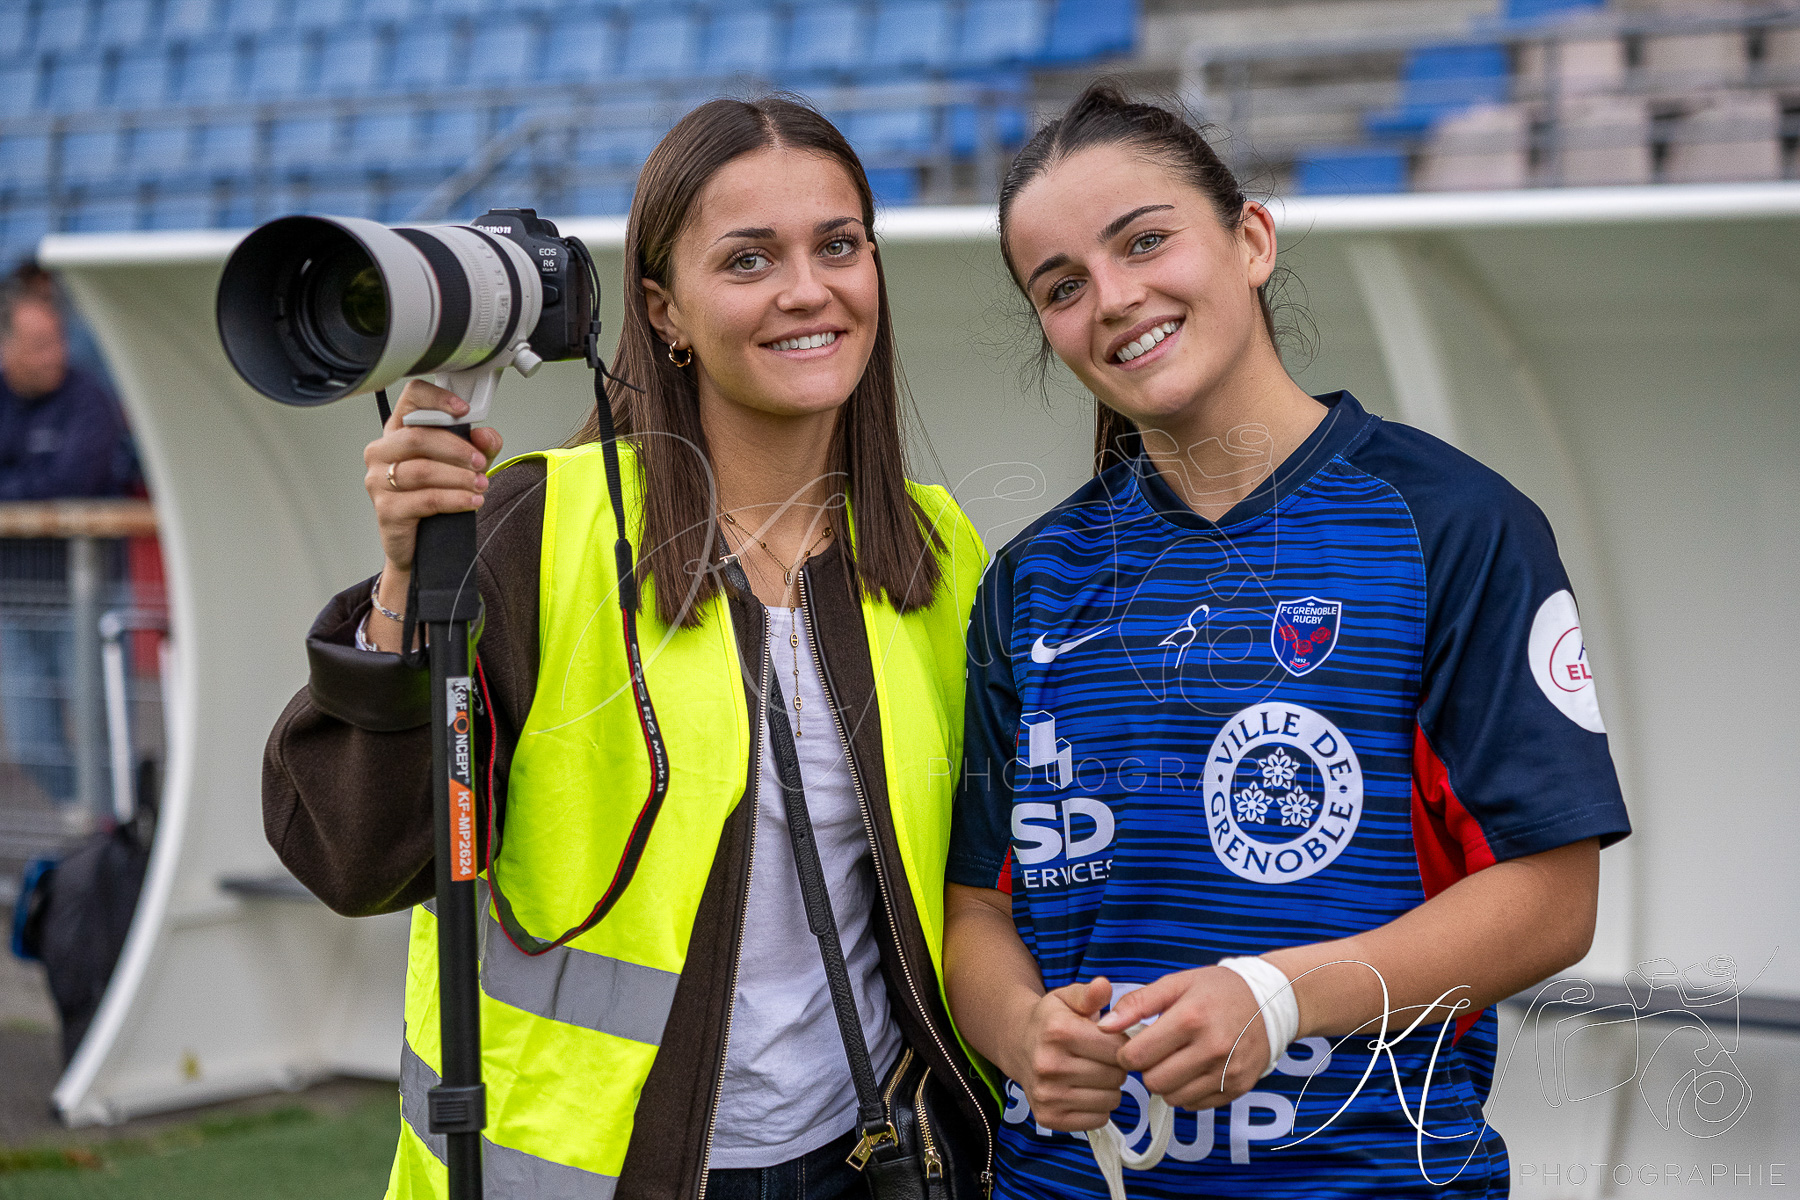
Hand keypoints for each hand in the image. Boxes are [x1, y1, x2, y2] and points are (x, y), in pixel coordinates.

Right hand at [363, 380, 504, 574]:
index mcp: (398, 431)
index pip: (410, 399)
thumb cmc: (435, 499)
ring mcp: (378, 480)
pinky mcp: (386, 509)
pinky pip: (425, 499)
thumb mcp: (464, 467)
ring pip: (422, 470)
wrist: (420, 547)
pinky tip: (473, 501)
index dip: (436, 398)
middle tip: (481, 463)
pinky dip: (455, 499)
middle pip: (417, 437)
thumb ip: (480, 447)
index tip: (463, 410)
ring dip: (459, 477)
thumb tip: (486, 435)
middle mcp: (381, 452)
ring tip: (481, 485)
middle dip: (457, 449)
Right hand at [1006, 977, 1129, 1131]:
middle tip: (1102, 1059)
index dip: (1122, 1044)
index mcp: (1058, 1031)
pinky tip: (1084, 1091)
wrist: (1018, 1045)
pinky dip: (1098, 1108)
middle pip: (1116, 1076)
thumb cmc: (1051, 1021)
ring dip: (1109, 1089)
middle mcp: (1049, 1065)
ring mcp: (1047, 1094)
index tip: (1111, 1041)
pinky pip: (1097, 1120)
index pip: (1118, 1048)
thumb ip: (1089, 994)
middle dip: (1116, 1067)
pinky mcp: (1048, 1117)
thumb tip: (1103, 986)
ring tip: (1093, 1074)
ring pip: (1110, 1100)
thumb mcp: (1068, 998)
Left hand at [1098, 966, 1268, 1109]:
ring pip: (1173, 1098)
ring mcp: (1227, 1072)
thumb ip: (1137, 1004)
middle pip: (1153, 1082)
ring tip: (1174, 1060)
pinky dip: (1187, 1091)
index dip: (1126, 1052)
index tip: (1133, 1044)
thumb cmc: (1218, 990)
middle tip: (1154, 1053)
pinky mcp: (1237, 1087)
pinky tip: (1193, 1069)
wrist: (1270, 1002)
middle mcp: (1212, 1049)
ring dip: (1166, 1083)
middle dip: (1146, 1069)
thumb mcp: (1176, 984)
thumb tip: (1104, 1026)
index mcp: (1191, 1018)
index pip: (1137, 1056)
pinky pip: (1195, 1104)